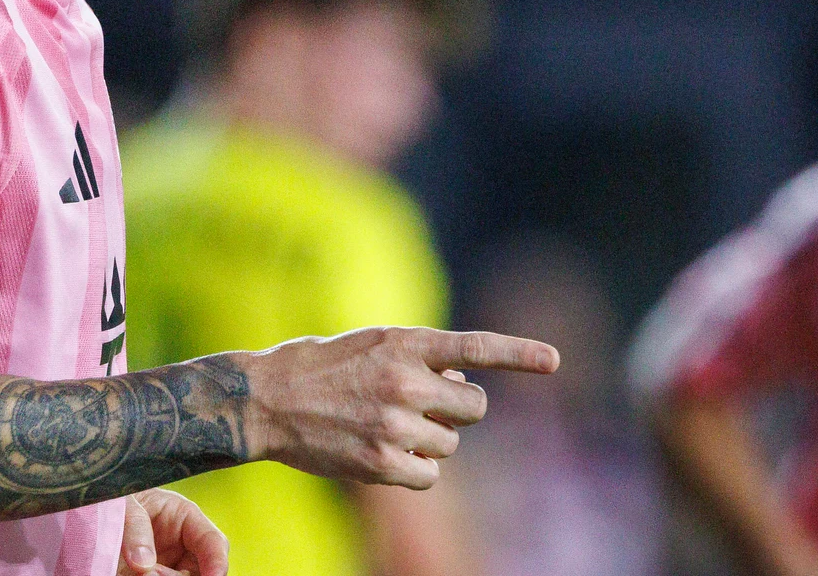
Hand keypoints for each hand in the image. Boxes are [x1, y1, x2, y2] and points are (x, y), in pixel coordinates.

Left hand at [117, 488, 227, 575]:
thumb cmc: (113, 495)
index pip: (213, 542)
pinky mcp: (150, 574)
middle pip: (201, 571)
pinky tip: (131, 573)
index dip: (218, 561)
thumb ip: (135, 528)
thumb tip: (143, 564)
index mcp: (184, 517)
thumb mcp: (124, 502)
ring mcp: (166, 565)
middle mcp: (181, 545)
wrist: (90, 510)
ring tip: (138, 572)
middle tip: (151, 573)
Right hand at [240, 327, 558, 488]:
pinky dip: (414, 470)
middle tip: (424, 408)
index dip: (518, 354)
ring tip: (387, 427)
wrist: (263, 400)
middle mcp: (404, 380)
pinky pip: (429, 475)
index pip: (474, 347)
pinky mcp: (381, 461)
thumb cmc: (314, 367)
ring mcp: (394, 423)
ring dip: (430, 441)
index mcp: (403, 342)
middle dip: (457, 411)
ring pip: (450, 445)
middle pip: (473, 407)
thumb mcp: (369, 343)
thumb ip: (415, 358)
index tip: (554, 360)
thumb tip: (457, 387)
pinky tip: (383, 454)